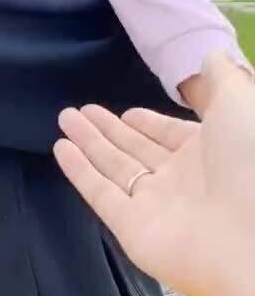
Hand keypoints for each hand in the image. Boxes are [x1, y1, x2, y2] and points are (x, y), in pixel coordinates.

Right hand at [54, 54, 254, 295]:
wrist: (251, 240)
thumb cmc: (247, 163)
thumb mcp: (240, 104)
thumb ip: (221, 78)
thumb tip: (209, 55)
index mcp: (208, 153)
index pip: (168, 135)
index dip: (146, 122)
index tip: (125, 111)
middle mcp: (179, 179)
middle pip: (135, 150)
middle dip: (107, 129)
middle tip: (77, 110)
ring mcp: (154, 205)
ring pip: (114, 168)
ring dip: (88, 143)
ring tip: (64, 118)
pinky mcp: (132, 228)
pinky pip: (100, 193)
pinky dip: (79, 171)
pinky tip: (60, 147)